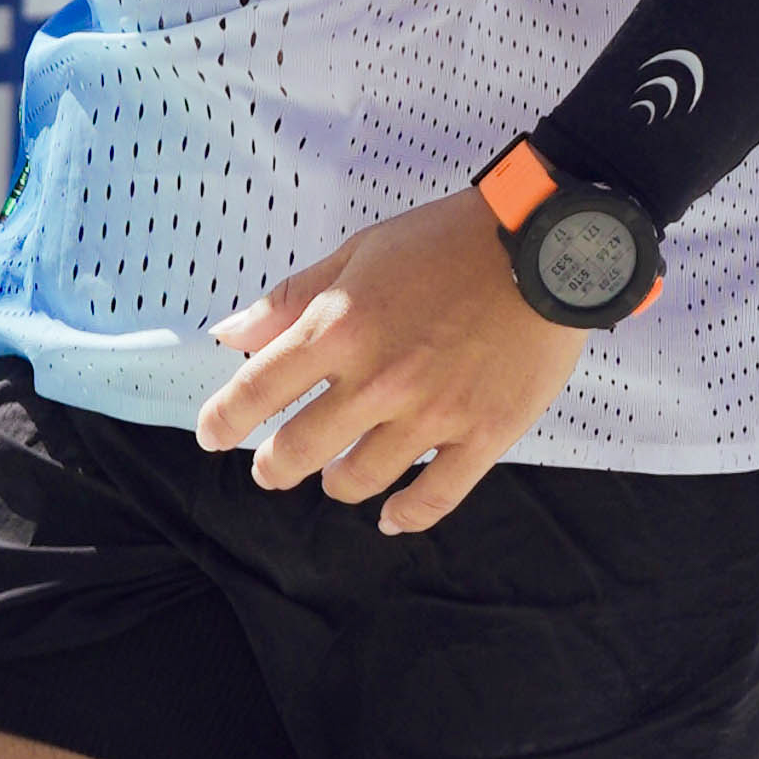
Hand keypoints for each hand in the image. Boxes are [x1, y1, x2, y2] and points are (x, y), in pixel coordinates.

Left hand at [198, 189, 587, 535]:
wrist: (546, 245)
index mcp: (340, 328)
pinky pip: (433, 497)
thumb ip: (292, 298)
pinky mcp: (482, 435)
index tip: (213, 436)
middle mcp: (377, 380)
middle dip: (274, 465)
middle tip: (272, 468)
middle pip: (299, 449)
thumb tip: (232, 334)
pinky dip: (405, 515)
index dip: (223, 421)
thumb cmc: (450, 240)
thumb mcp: (360, 253)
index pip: (256, 391)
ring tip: (335, 477)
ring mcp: (431, 414)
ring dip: (336, 483)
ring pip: (358, 480)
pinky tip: (391, 517)